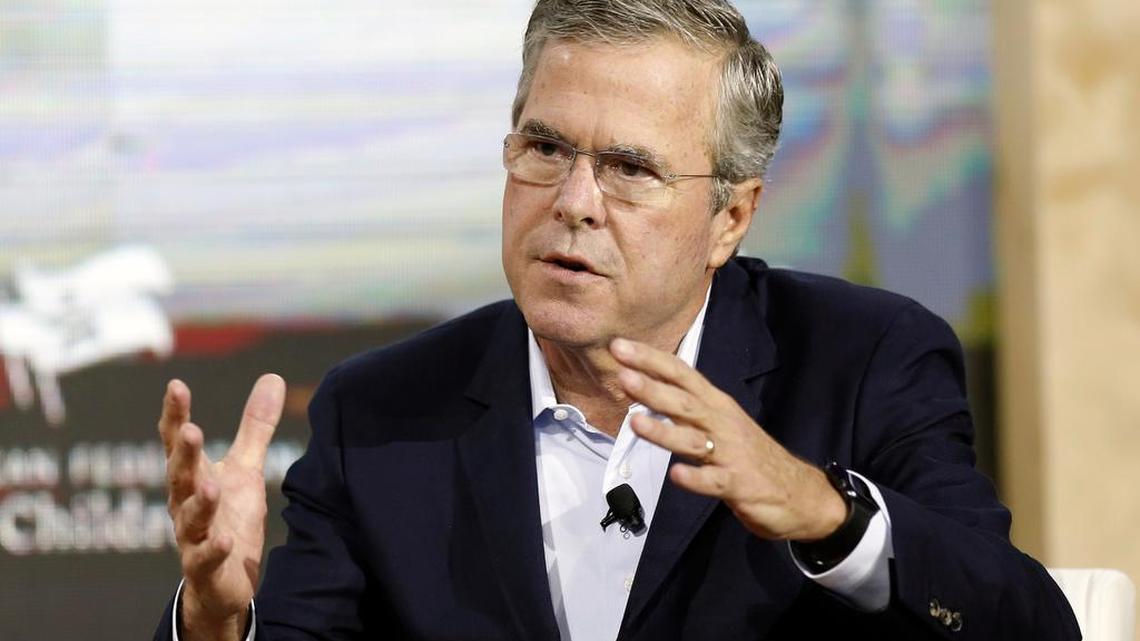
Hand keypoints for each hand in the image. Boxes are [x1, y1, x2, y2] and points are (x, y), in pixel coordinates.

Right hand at [158, 374, 285, 640]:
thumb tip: (272, 377)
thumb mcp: (244, 469)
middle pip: (180, 475)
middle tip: (190, 430)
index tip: (175, 386)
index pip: (178, 442)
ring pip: (191, 517)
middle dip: (183, 454)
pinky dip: (214, 549)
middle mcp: (185, 503)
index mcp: (192, 476)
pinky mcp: (205, 567)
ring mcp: (192, 536)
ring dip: (200, 501)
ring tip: (211, 485)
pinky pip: (206, 558)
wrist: (223, 580)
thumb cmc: (228, 516)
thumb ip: (253, 427)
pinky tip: (225, 540)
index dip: (176, 416)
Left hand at [609, 338, 844, 541]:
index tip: (619, 346)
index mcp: (716, 405)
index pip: (681, 374)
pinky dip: (695, 478)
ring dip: (664, 431)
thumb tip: (644, 390)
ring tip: (635, 421)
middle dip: (653, 387)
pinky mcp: (739, 484)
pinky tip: (676, 474)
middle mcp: (723, 423)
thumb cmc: (750, 454)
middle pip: (684, 402)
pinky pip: (714, 481)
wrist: (801, 493)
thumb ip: (685, 409)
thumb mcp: (719, 423)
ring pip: (694, 440)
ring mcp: (731, 453)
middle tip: (621, 374)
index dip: (651, 359)